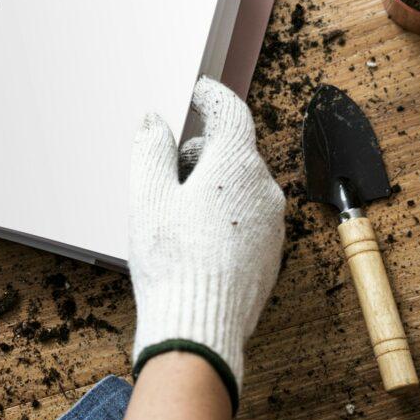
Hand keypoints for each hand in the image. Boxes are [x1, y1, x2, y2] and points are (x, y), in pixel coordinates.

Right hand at [128, 76, 284, 412]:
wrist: (199, 328)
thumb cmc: (173, 260)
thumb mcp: (148, 195)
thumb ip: (151, 149)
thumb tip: (155, 121)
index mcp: (236, 166)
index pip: (232, 113)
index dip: (213, 98)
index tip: (200, 91)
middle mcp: (263, 191)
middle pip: (235, 152)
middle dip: (203, 151)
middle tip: (168, 166)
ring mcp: (272, 226)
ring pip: (241, 188)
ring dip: (213, 186)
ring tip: (176, 210)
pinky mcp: (269, 256)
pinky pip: (246, 220)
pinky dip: (223, 215)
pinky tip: (195, 237)